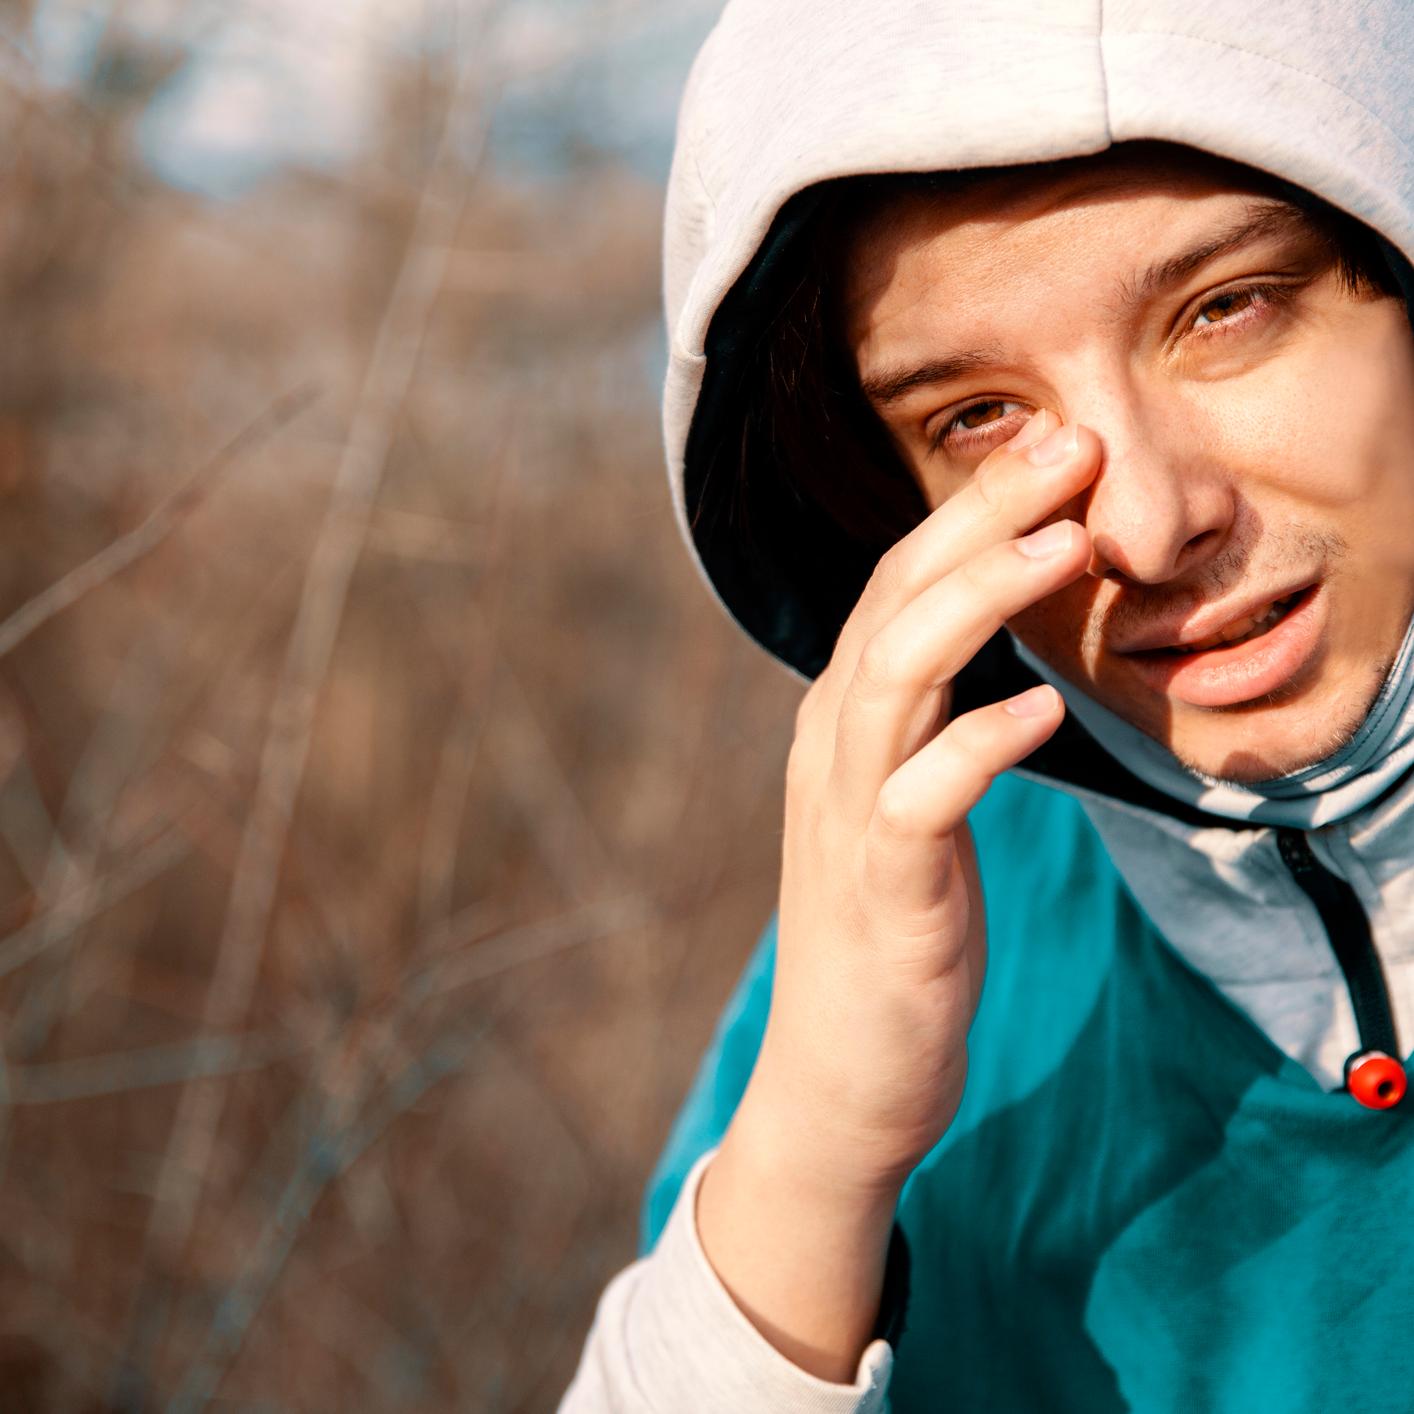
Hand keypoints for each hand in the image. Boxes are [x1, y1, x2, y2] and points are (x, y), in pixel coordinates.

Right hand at [732, 408, 1099, 1200]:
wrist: (840, 1074)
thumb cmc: (888, 929)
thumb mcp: (907, 803)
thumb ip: (929, 721)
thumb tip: (978, 651)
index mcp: (841, 721)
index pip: (894, 585)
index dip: (971, 510)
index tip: (1052, 449)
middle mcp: (831, 747)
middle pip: (892, 601)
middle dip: (980, 517)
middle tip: (1071, 447)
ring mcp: (849, 815)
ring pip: (895, 675)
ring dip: (978, 600)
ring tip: (1067, 543)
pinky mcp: (883, 888)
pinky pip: (922, 798)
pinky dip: (978, 744)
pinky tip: (1042, 709)